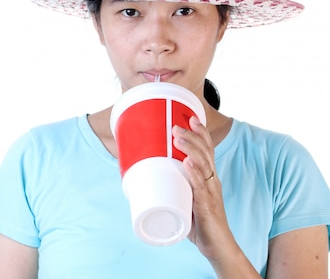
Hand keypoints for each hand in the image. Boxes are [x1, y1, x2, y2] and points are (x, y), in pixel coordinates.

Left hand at [172, 116, 233, 259]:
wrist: (217, 245)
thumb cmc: (200, 221)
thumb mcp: (187, 197)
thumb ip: (173, 185)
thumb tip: (147, 177)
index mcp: (209, 178)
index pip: (208, 151)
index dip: (201, 133)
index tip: (191, 118)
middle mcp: (212, 181)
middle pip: (205, 152)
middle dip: (191, 136)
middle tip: (176, 125)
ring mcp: (211, 193)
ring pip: (203, 165)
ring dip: (190, 149)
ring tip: (178, 137)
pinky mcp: (206, 206)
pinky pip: (201, 187)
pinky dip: (194, 174)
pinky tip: (188, 164)